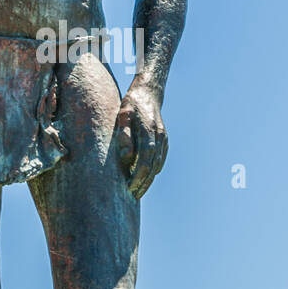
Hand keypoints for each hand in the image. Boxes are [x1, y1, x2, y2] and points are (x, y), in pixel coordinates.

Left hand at [116, 84, 167, 198]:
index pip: (146, 160)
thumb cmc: (132, 104)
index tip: (130, 187)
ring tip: (138, 190)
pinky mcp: (164, 140)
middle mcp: (160, 137)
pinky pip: (160, 160)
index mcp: (150, 132)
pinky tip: (144, 178)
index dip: (138, 176)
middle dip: (144, 182)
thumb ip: (124, 134)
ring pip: (158, 165)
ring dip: (149, 179)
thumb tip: (127, 156)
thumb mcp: (123, 114)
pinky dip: (153, 170)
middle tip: (133, 195)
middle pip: (154, 166)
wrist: (148, 93)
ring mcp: (164, 139)